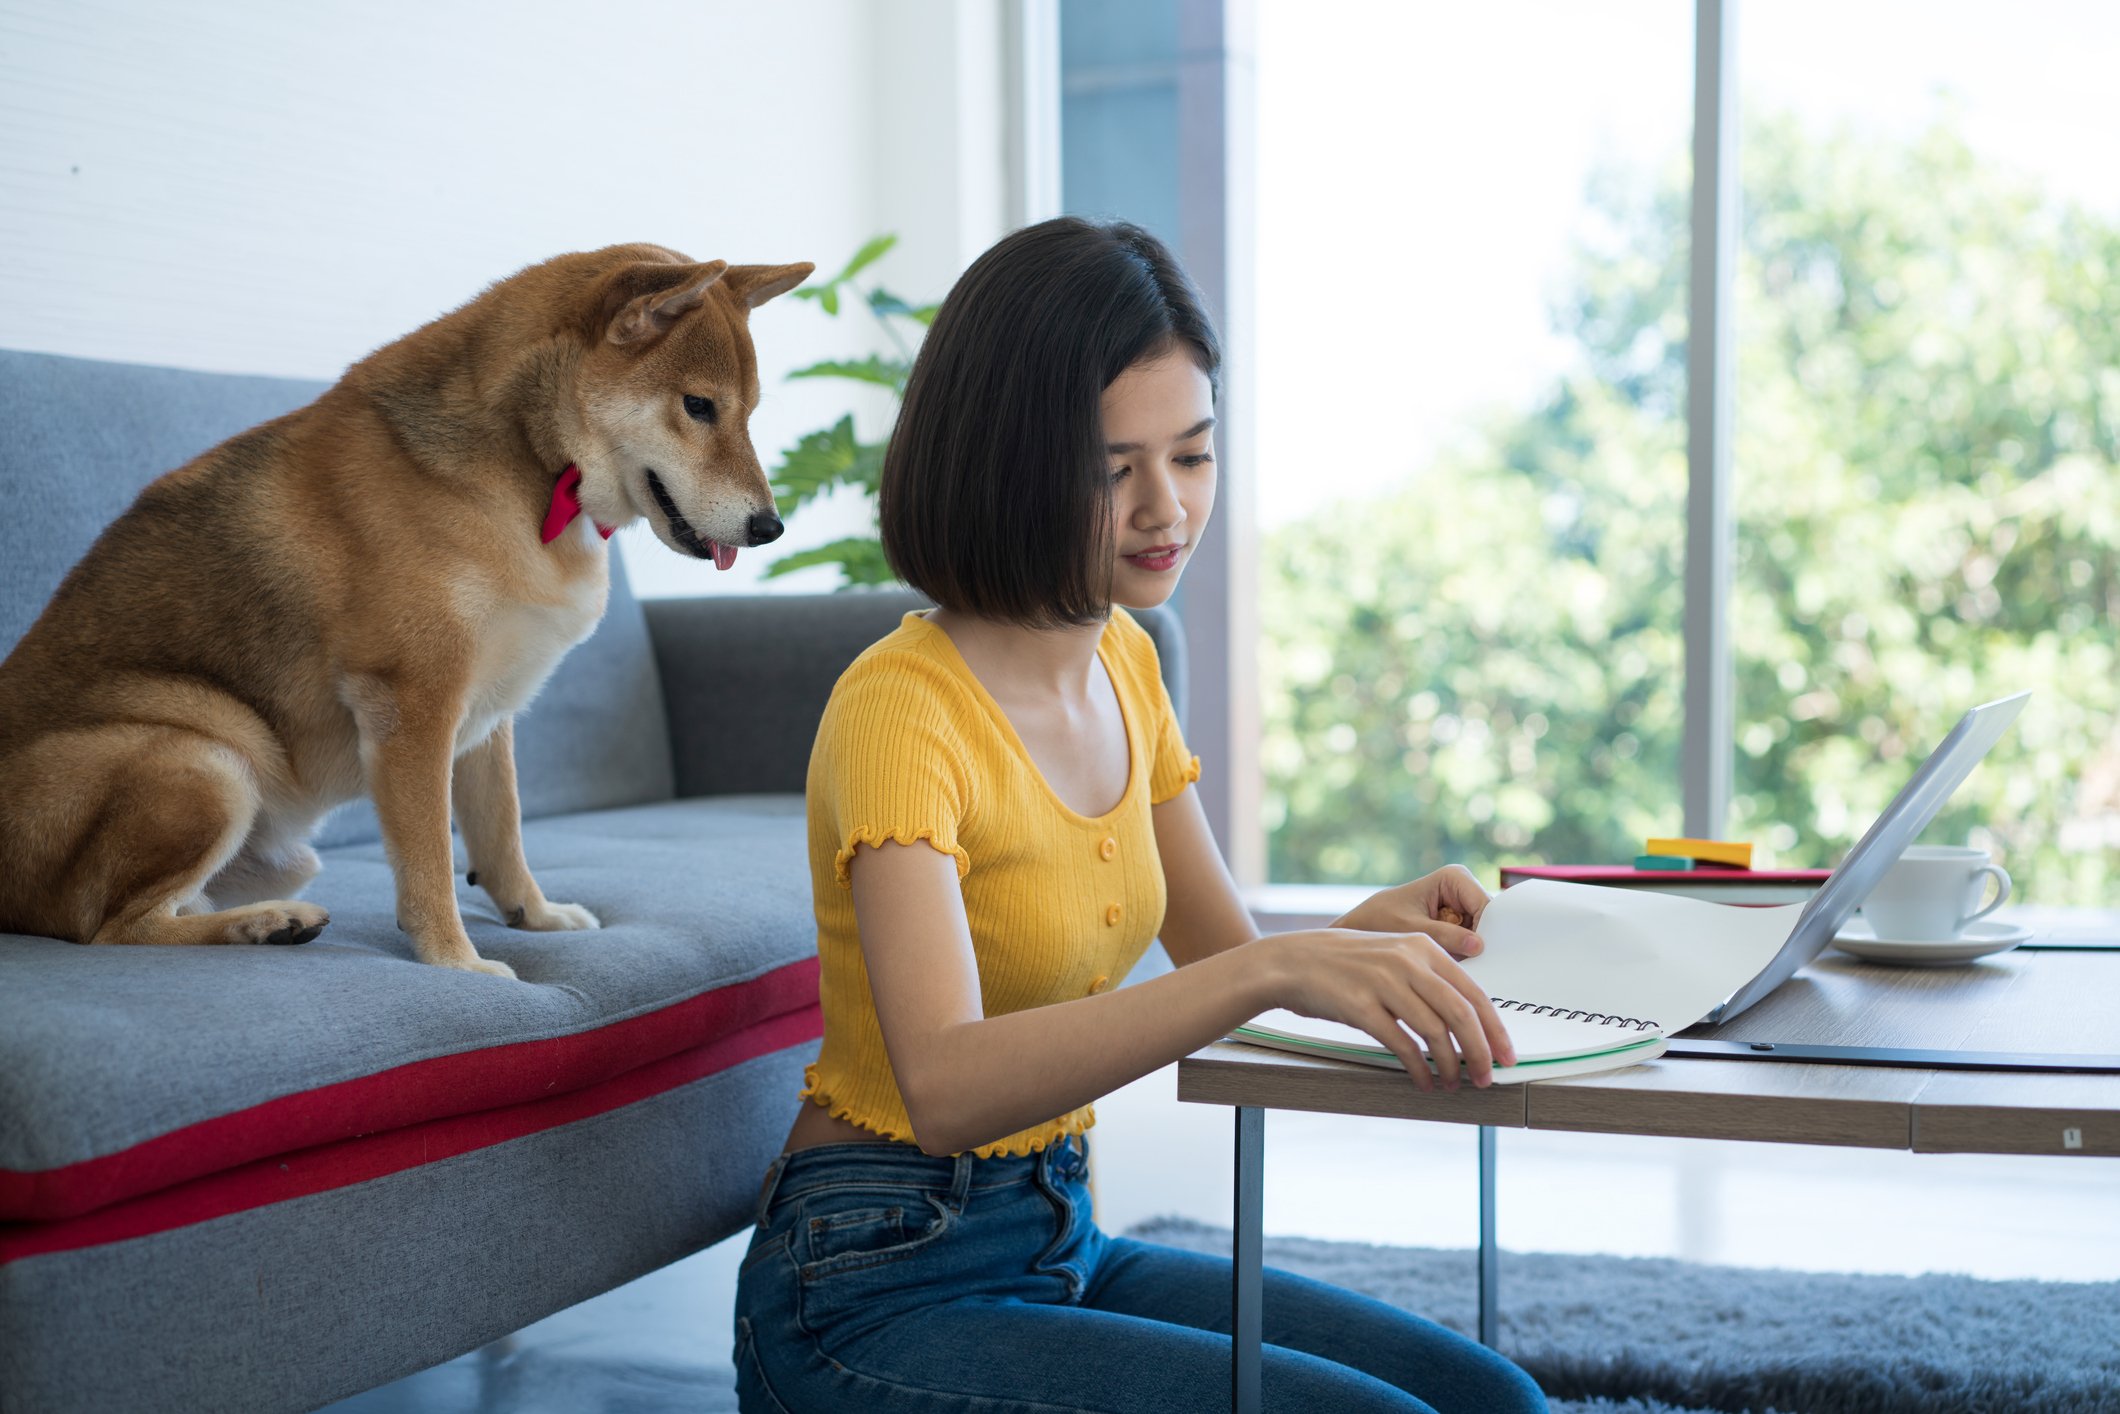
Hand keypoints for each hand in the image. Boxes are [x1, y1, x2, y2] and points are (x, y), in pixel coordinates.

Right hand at [1259, 927, 1515, 1089]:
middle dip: (1481, 1051)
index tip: (1506, 1054)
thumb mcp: (1392, 955)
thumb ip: (1427, 978)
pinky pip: (1401, 1044)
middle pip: (1461, 1013)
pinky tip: (1424, 1082)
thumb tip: (1465, 1022)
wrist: (1292, 961)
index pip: (1474, 992)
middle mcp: (1407, 961)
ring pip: (1435, 1031)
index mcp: (1422, 948)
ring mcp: (1384, 982)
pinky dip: (1418, 1068)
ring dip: (1451, 1065)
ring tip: (1454, 1084)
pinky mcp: (1361, 1006)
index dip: (1495, 1028)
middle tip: (1489, 1077)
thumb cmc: (1343, 964)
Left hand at [1330, 865, 1491, 958]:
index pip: (1486, 907)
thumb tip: (1479, 946)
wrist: (1360, 929)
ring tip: (1450, 967)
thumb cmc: (1379, 920)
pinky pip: (1470, 947)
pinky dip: (1461, 960)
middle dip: (1479, 947)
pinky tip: (1447, 969)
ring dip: (1469, 956)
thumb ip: (1445, 936)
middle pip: (1488, 924)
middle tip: (1467, 967)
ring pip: (1482, 938)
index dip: (1486, 933)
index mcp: (1455, 878)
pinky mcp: (1458, 929)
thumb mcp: (1411, 929)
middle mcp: (1464, 891)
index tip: (1480, 957)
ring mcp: (1463, 910)